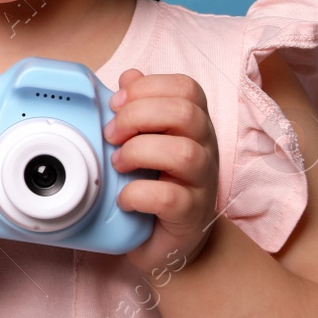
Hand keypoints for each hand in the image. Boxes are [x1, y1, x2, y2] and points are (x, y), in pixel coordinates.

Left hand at [105, 68, 221, 275]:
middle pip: (185, 113)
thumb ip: (139, 107)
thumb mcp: (146, 140)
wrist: (171, 241)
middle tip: (112, 135)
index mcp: (193, 125)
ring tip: (118, 164)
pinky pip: (169, 197)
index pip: (186, 88)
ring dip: (139, 152)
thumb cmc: (156, 183)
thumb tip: (129, 76)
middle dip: (138, 116)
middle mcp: (205, 149)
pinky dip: (138, 193)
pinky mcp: (191, 215)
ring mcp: (202, 182)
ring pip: (183, 153)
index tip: (116, 104)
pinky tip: (124, 197)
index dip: (147, 88)